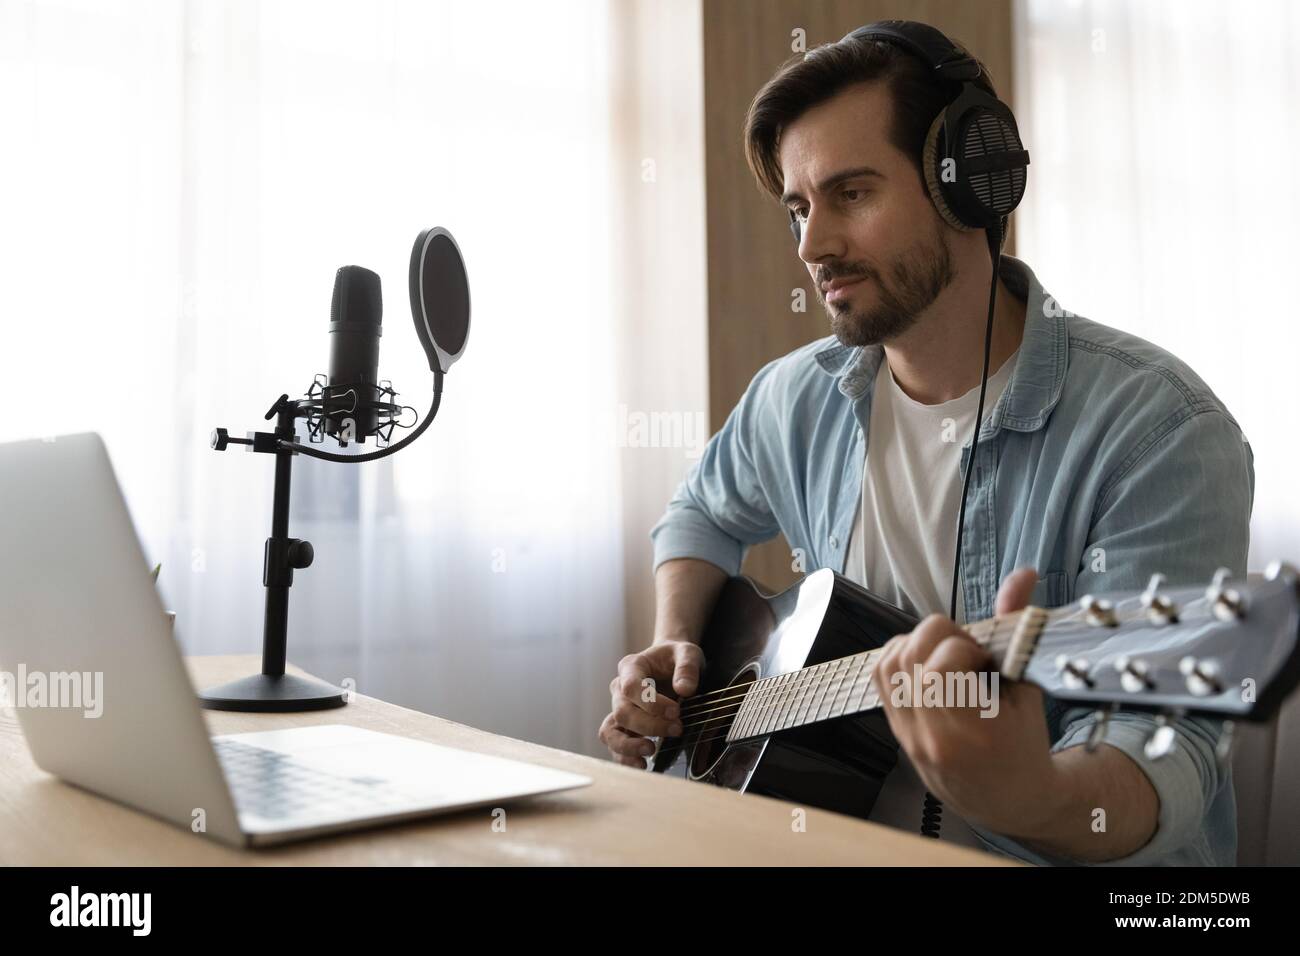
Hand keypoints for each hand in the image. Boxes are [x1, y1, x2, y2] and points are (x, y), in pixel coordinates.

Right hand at [599, 641, 703, 767]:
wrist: (671, 664)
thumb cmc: (676, 657)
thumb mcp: (688, 653)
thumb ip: (687, 668)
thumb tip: (684, 690)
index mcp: (631, 667)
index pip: (631, 687)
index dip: (651, 703)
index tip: (676, 711)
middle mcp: (619, 689)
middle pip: (622, 712)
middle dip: (649, 725)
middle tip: (677, 729)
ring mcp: (619, 709)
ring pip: (610, 732)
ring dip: (629, 745)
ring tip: (651, 750)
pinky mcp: (625, 727)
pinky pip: (615, 745)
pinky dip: (625, 757)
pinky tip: (643, 764)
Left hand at [872, 568, 1063, 836]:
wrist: (1011, 801)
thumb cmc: (1026, 746)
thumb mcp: (1028, 688)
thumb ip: (1016, 628)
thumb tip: (1022, 575)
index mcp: (973, 731)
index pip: (942, 665)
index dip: (964, 647)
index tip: (984, 657)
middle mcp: (932, 736)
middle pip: (910, 656)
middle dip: (939, 636)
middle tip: (966, 649)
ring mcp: (909, 736)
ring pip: (888, 665)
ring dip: (915, 644)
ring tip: (946, 654)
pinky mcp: (897, 732)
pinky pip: (881, 680)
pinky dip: (898, 659)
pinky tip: (926, 662)